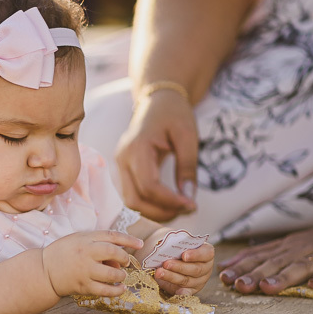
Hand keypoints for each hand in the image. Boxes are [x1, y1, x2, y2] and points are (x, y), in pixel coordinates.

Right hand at [42, 230, 142, 296]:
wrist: (44, 270)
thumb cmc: (63, 253)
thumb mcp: (78, 241)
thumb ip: (97, 244)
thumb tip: (119, 259)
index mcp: (85, 239)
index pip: (112, 236)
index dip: (129, 240)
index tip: (140, 244)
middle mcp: (86, 253)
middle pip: (114, 253)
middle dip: (124, 258)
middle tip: (126, 263)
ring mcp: (84, 270)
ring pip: (112, 274)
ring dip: (121, 275)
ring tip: (120, 276)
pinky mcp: (83, 286)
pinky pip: (105, 290)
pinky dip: (116, 290)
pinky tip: (121, 289)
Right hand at [115, 91, 198, 221]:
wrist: (157, 101)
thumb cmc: (174, 114)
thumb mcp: (188, 136)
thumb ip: (187, 168)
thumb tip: (188, 198)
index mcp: (136, 148)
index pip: (148, 186)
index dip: (170, 201)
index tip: (192, 205)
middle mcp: (122, 159)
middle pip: (134, 200)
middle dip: (161, 212)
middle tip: (187, 210)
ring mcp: (120, 166)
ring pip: (131, 202)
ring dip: (154, 212)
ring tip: (179, 209)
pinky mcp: (124, 171)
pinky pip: (133, 195)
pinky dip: (150, 205)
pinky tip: (168, 204)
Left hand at [148, 240, 214, 295]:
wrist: (169, 258)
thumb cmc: (175, 248)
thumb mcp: (176, 242)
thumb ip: (173, 242)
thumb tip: (162, 243)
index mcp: (206, 252)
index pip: (206, 253)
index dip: (196, 255)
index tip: (184, 255)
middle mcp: (206, 267)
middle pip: (196, 269)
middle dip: (179, 267)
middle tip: (166, 264)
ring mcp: (200, 280)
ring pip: (188, 280)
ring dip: (172, 277)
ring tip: (159, 272)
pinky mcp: (191, 290)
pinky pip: (187, 292)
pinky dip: (181, 293)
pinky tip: (174, 291)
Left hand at [218, 224, 312, 294]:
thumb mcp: (288, 245)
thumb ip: (260, 256)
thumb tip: (226, 267)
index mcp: (286, 248)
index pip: (259, 257)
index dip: (241, 267)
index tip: (223, 277)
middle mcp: (301, 250)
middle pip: (275, 262)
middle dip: (255, 274)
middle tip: (238, 286)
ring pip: (301, 266)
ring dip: (283, 277)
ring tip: (267, 288)